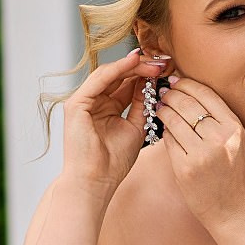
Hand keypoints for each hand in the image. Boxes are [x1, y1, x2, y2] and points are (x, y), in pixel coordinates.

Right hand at [59, 48, 166, 195]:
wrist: (95, 182)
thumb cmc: (113, 162)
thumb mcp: (136, 128)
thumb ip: (142, 106)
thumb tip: (154, 85)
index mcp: (107, 108)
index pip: (127, 84)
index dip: (146, 75)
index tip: (167, 69)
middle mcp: (94, 102)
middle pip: (119, 76)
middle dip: (142, 67)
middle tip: (163, 62)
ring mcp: (83, 102)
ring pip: (110, 74)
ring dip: (133, 66)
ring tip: (154, 62)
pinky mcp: (76, 104)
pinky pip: (99, 80)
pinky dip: (117, 69)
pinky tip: (134, 63)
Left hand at [155, 75, 244, 230]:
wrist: (236, 211)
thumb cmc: (235, 175)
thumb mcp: (235, 142)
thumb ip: (218, 120)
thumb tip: (190, 94)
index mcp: (234, 127)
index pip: (205, 93)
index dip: (186, 84)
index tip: (176, 81)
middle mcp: (219, 138)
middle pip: (186, 102)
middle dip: (170, 94)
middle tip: (163, 92)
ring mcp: (201, 153)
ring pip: (173, 119)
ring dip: (163, 110)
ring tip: (160, 106)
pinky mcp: (185, 168)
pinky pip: (168, 140)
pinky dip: (163, 131)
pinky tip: (163, 128)